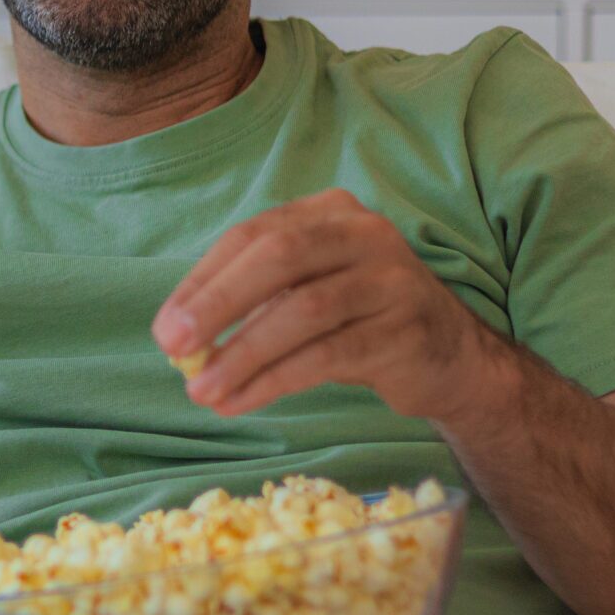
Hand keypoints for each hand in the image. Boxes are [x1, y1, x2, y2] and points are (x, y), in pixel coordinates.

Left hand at [152, 188, 504, 424]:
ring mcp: (392, 279)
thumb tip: (177, 338)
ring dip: (242, 355)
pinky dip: (275, 380)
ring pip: (303, 312)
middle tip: (174, 349)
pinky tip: (241, 402)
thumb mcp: (304, 293)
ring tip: (202, 392)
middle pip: (278, 259)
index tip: (164, 329)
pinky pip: (328, 355)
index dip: (202, 283)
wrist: (450, 358)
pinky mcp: (406, 330)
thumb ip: (251, 302)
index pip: (251, 237)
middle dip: (217, 305)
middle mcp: (365, 234)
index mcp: (328, 212)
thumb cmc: (357, 320)